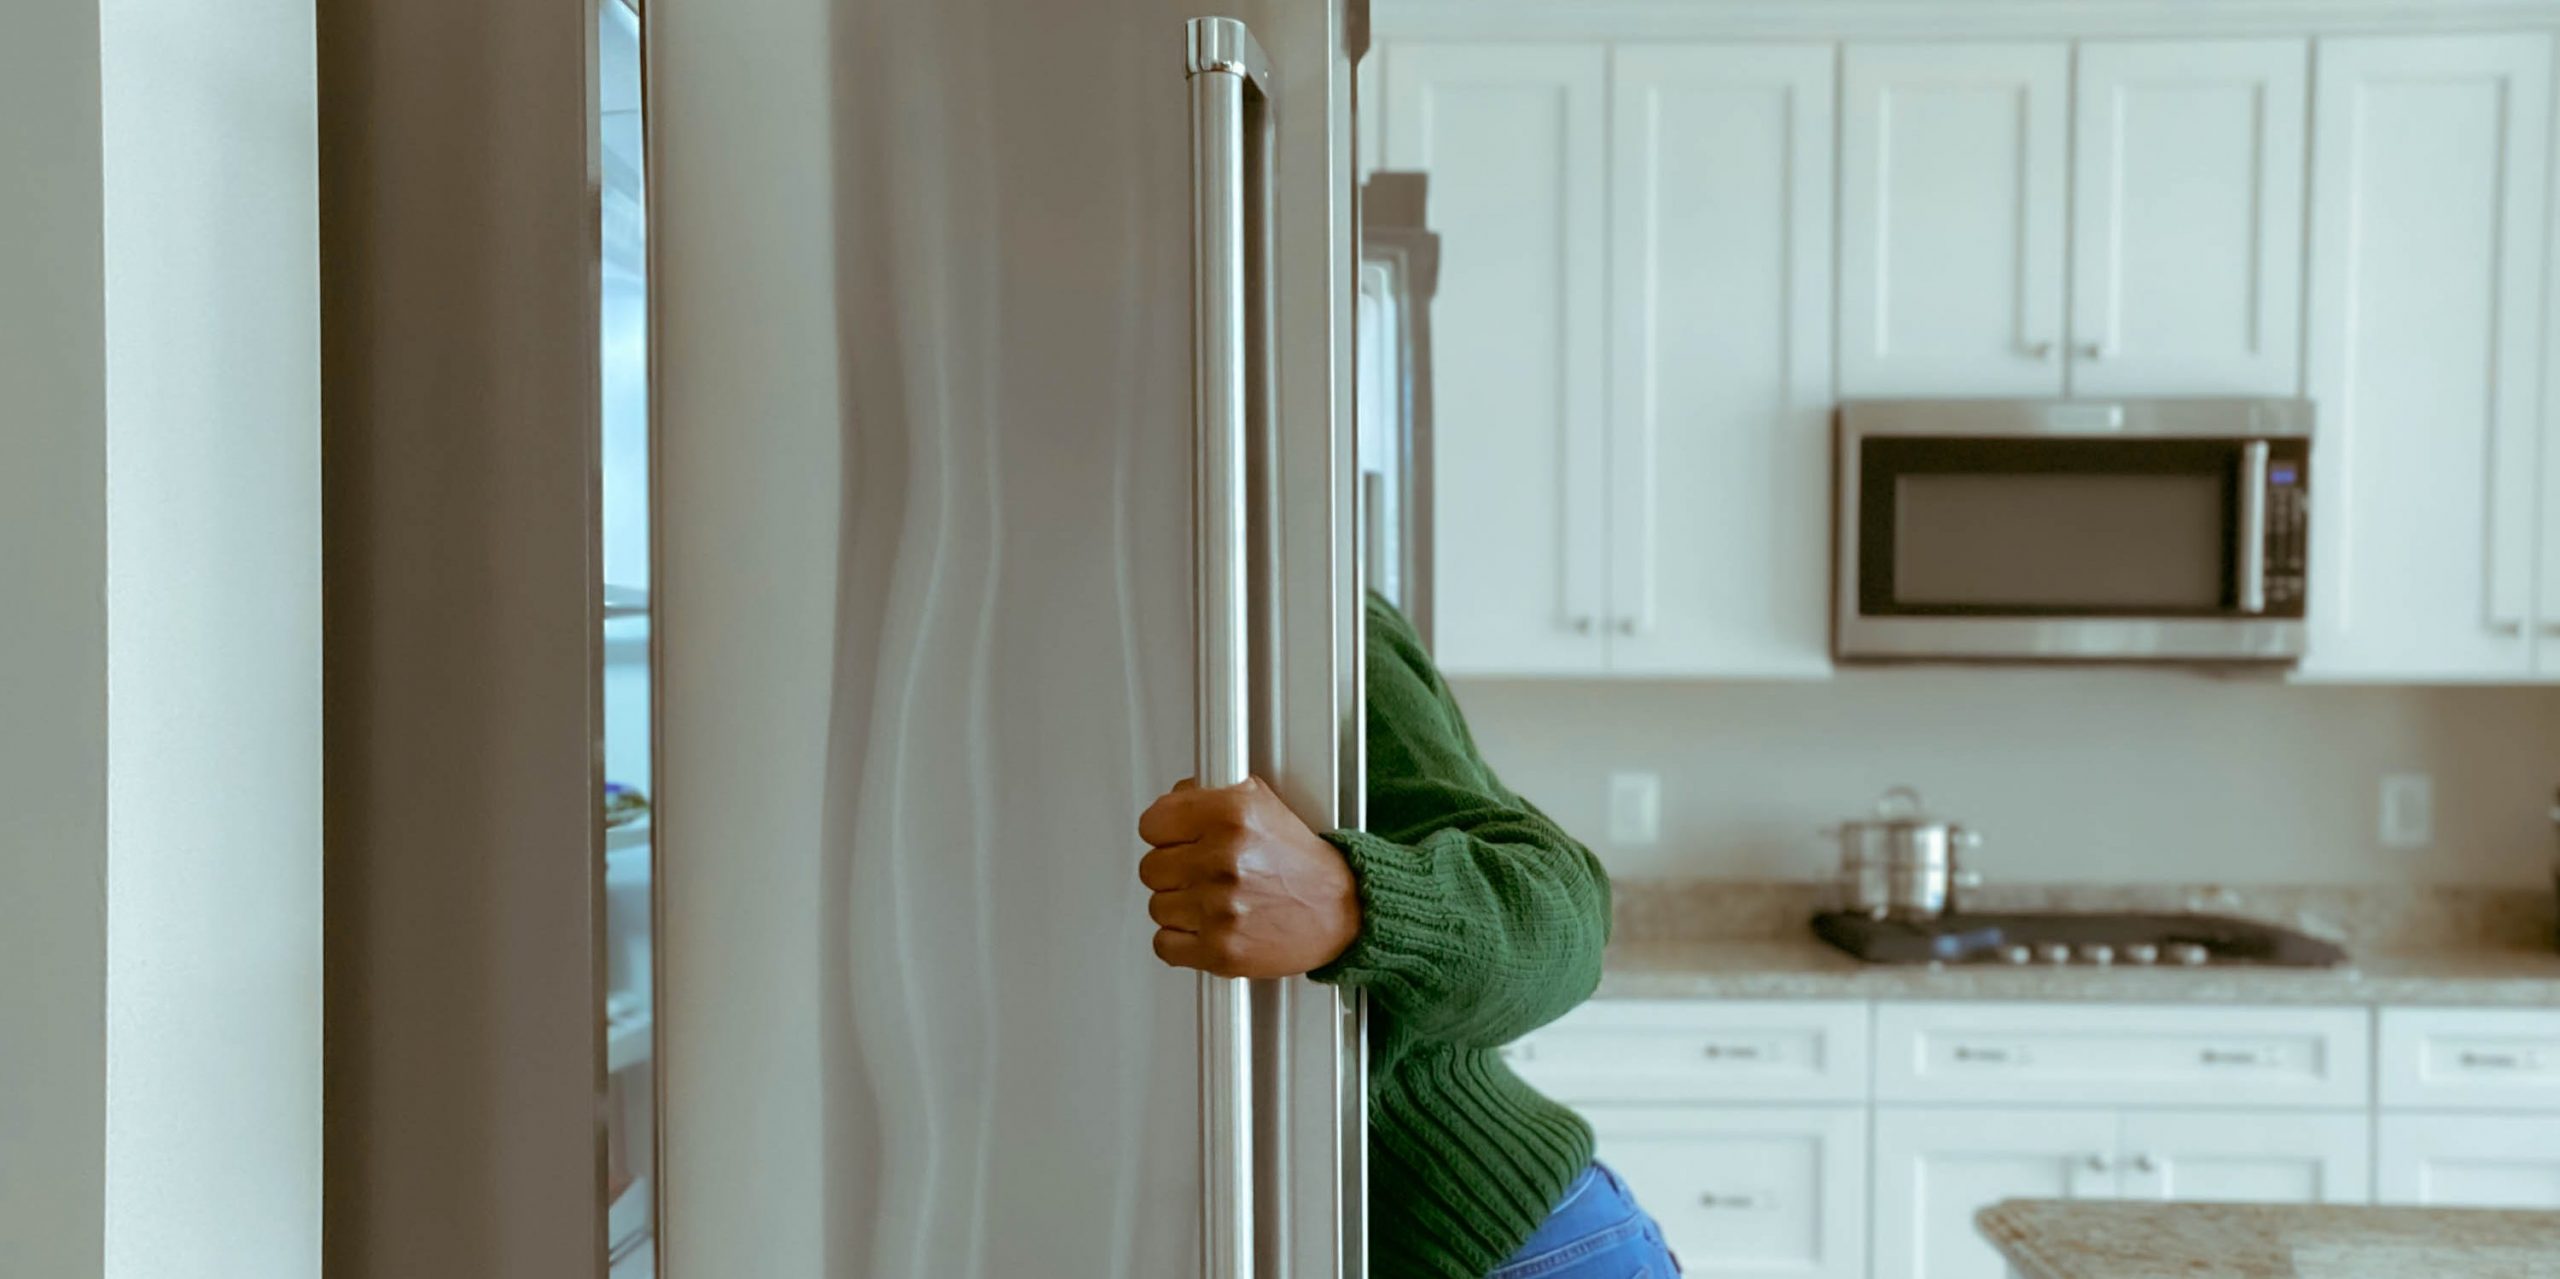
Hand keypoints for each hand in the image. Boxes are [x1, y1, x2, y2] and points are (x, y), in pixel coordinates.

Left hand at [1138, 777, 1360, 978]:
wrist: (1342, 909)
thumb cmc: (1301, 863)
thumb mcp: (1260, 804)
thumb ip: (1208, 795)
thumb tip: (1172, 799)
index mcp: (1231, 815)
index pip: (1153, 823)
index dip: (1165, 833)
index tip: (1177, 840)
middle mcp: (1225, 859)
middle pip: (1151, 868)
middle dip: (1175, 871)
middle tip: (1204, 873)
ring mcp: (1221, 908)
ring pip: (1157, 907)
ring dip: (1180, 906)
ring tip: (1215, 900)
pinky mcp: (1221, 950)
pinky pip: (1165, 945)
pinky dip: (1181, 940)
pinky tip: (1207, 926)